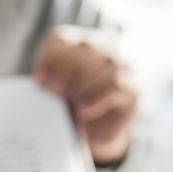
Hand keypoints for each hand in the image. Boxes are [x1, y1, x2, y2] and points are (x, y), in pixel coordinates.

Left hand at [34, 26, 137, 164]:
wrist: (101, 132)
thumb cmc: (77, 107)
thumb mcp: (61, 92)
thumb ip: (53, 82)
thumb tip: (42, 81)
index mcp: (80, 44)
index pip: (61, 38)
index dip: (50, 57)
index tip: (40, 79)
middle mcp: (103, 48)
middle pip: (85, 47)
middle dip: (68, 69)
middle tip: (57, 91)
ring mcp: (122, 66)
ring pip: (105, 64)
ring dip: (85, 83)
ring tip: (72, 101)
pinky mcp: (132, 87)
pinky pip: (116, 87)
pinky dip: (97, 99)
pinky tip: (84, 111)